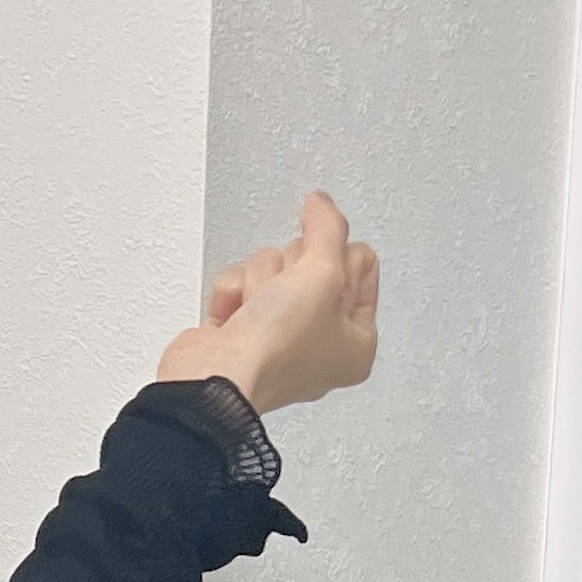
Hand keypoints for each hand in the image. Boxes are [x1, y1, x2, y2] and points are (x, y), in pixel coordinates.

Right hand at [154, 191, 378, 416]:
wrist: (218, 377)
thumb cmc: (277, 348)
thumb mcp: (325, 271)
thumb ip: (329, 226)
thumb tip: (321, 204)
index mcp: (357, 345)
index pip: (362, 267)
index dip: (338, 257)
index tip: (322, 274)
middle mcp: (321, 347)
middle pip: (314, 263)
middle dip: (292, 270)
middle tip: (286, 297)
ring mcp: (278, 340)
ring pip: (275, 268)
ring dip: (260, 280)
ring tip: (256, 310)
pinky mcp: (241, 333)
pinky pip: (242, 283)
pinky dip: (233, 293)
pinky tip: (234, 316)